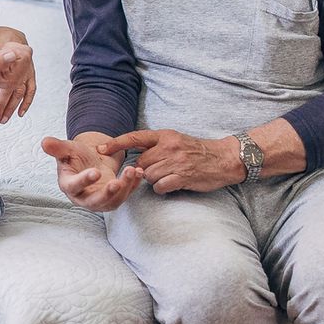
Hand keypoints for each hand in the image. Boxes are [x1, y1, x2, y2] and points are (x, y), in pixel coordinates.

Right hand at [40, 133, 142, 210]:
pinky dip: (133, 185)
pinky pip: (124, 196)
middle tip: (116, 183)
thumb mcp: (67, 149)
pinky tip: (139, 172)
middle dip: (107, 193)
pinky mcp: (113, 199)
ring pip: (112, 201)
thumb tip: (44, 142)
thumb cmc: (76, 156)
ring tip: (132, 170)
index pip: (74, 186)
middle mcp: (83, 197)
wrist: (89, 161)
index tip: (95, 172)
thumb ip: (57, 147)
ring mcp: (99, 201)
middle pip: (94, 201)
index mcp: (68, 184)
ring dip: (124, 188)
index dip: (84, 181)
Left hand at [101, 129, 244, 193]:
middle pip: (141, 163)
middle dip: (146, 170)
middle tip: (162, 169)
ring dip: (156, 180)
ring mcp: (176, 162)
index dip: (116, 143)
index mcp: (165, 136)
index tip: (100, 148)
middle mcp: (168, 147)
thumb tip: (135, 154)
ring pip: (149, 176)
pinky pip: (160, 187)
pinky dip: (163, 188)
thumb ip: (156, 145)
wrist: (223, 159)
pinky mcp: (182, 177)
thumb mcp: (175, 140)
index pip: (135, 137)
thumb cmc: (196, 151)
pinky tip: (173, 184)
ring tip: (171, 175)